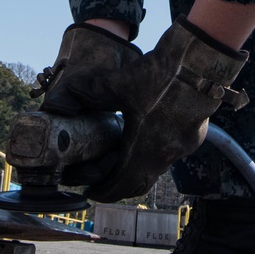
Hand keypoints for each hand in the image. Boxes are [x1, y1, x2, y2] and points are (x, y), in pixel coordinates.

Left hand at [84, 16, 249, 204]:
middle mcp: (166, 155)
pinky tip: (146, 136)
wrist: (200, 62)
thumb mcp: (115, 82)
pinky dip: (153, 153)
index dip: (102, 192)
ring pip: (156, 169)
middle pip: (138, 185)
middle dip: (117, 186)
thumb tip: (54, 105)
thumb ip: (82, 93)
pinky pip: (170, 154)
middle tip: (101, 181)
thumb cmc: (160, 74)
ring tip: (121, 159)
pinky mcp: (195, 135)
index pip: (121, 186)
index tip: (90, 190)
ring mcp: (183, 146)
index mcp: (144, 148)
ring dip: (136, 169)